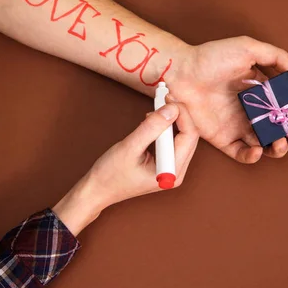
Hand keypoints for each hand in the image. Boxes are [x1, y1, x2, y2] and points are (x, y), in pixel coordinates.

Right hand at [53, 103, 198, 234]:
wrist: (97, 190)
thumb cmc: (110, 174)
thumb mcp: (129, 147)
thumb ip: (151, 128)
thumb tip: (171, 109)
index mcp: (172, 171)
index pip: (189, 136)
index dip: (181, 113)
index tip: (167, 98)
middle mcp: (177, 171)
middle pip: (190, 135)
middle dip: (178, 114)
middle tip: (163, 97)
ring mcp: (172, 168)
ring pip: (182, 136)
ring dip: (170, 119)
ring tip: (155, 108)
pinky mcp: (165, 163)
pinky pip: (172, 140)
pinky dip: (164, 127)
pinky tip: (151, 121)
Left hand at [169, 36, 287, 163]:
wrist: (180, 71)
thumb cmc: (211, 57)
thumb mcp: (248, 49)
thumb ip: (278, 58)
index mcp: (262, 92)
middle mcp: (252, 111)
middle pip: (281, 131)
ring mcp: (237, 125)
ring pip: (265, 145)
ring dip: (278, 149)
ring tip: (280, 143)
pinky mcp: (221, 138)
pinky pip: (241, 153)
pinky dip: (252, 156)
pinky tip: (258, 149)